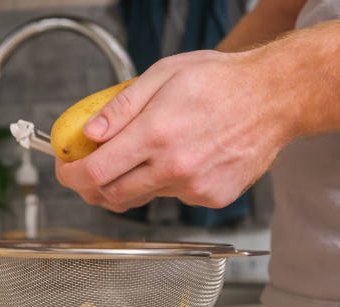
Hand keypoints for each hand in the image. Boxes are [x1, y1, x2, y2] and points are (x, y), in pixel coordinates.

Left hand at [55, 49, 297, 212]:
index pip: (96, 172)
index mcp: (156, 135)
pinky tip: (177, 159)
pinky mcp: (211, 197)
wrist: (274, 98)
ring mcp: (194, 187)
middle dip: (90, 186)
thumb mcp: (163, 75)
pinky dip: (162, 183)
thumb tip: (89, 133)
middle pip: (112, 194)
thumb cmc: (221, 81)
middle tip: (87, 170)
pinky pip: (172, 197)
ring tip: (141, 154)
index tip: (65, 169)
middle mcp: (174, 167)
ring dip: (129, 181)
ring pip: (141, 196)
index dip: (72, 175)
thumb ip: (120, 107)